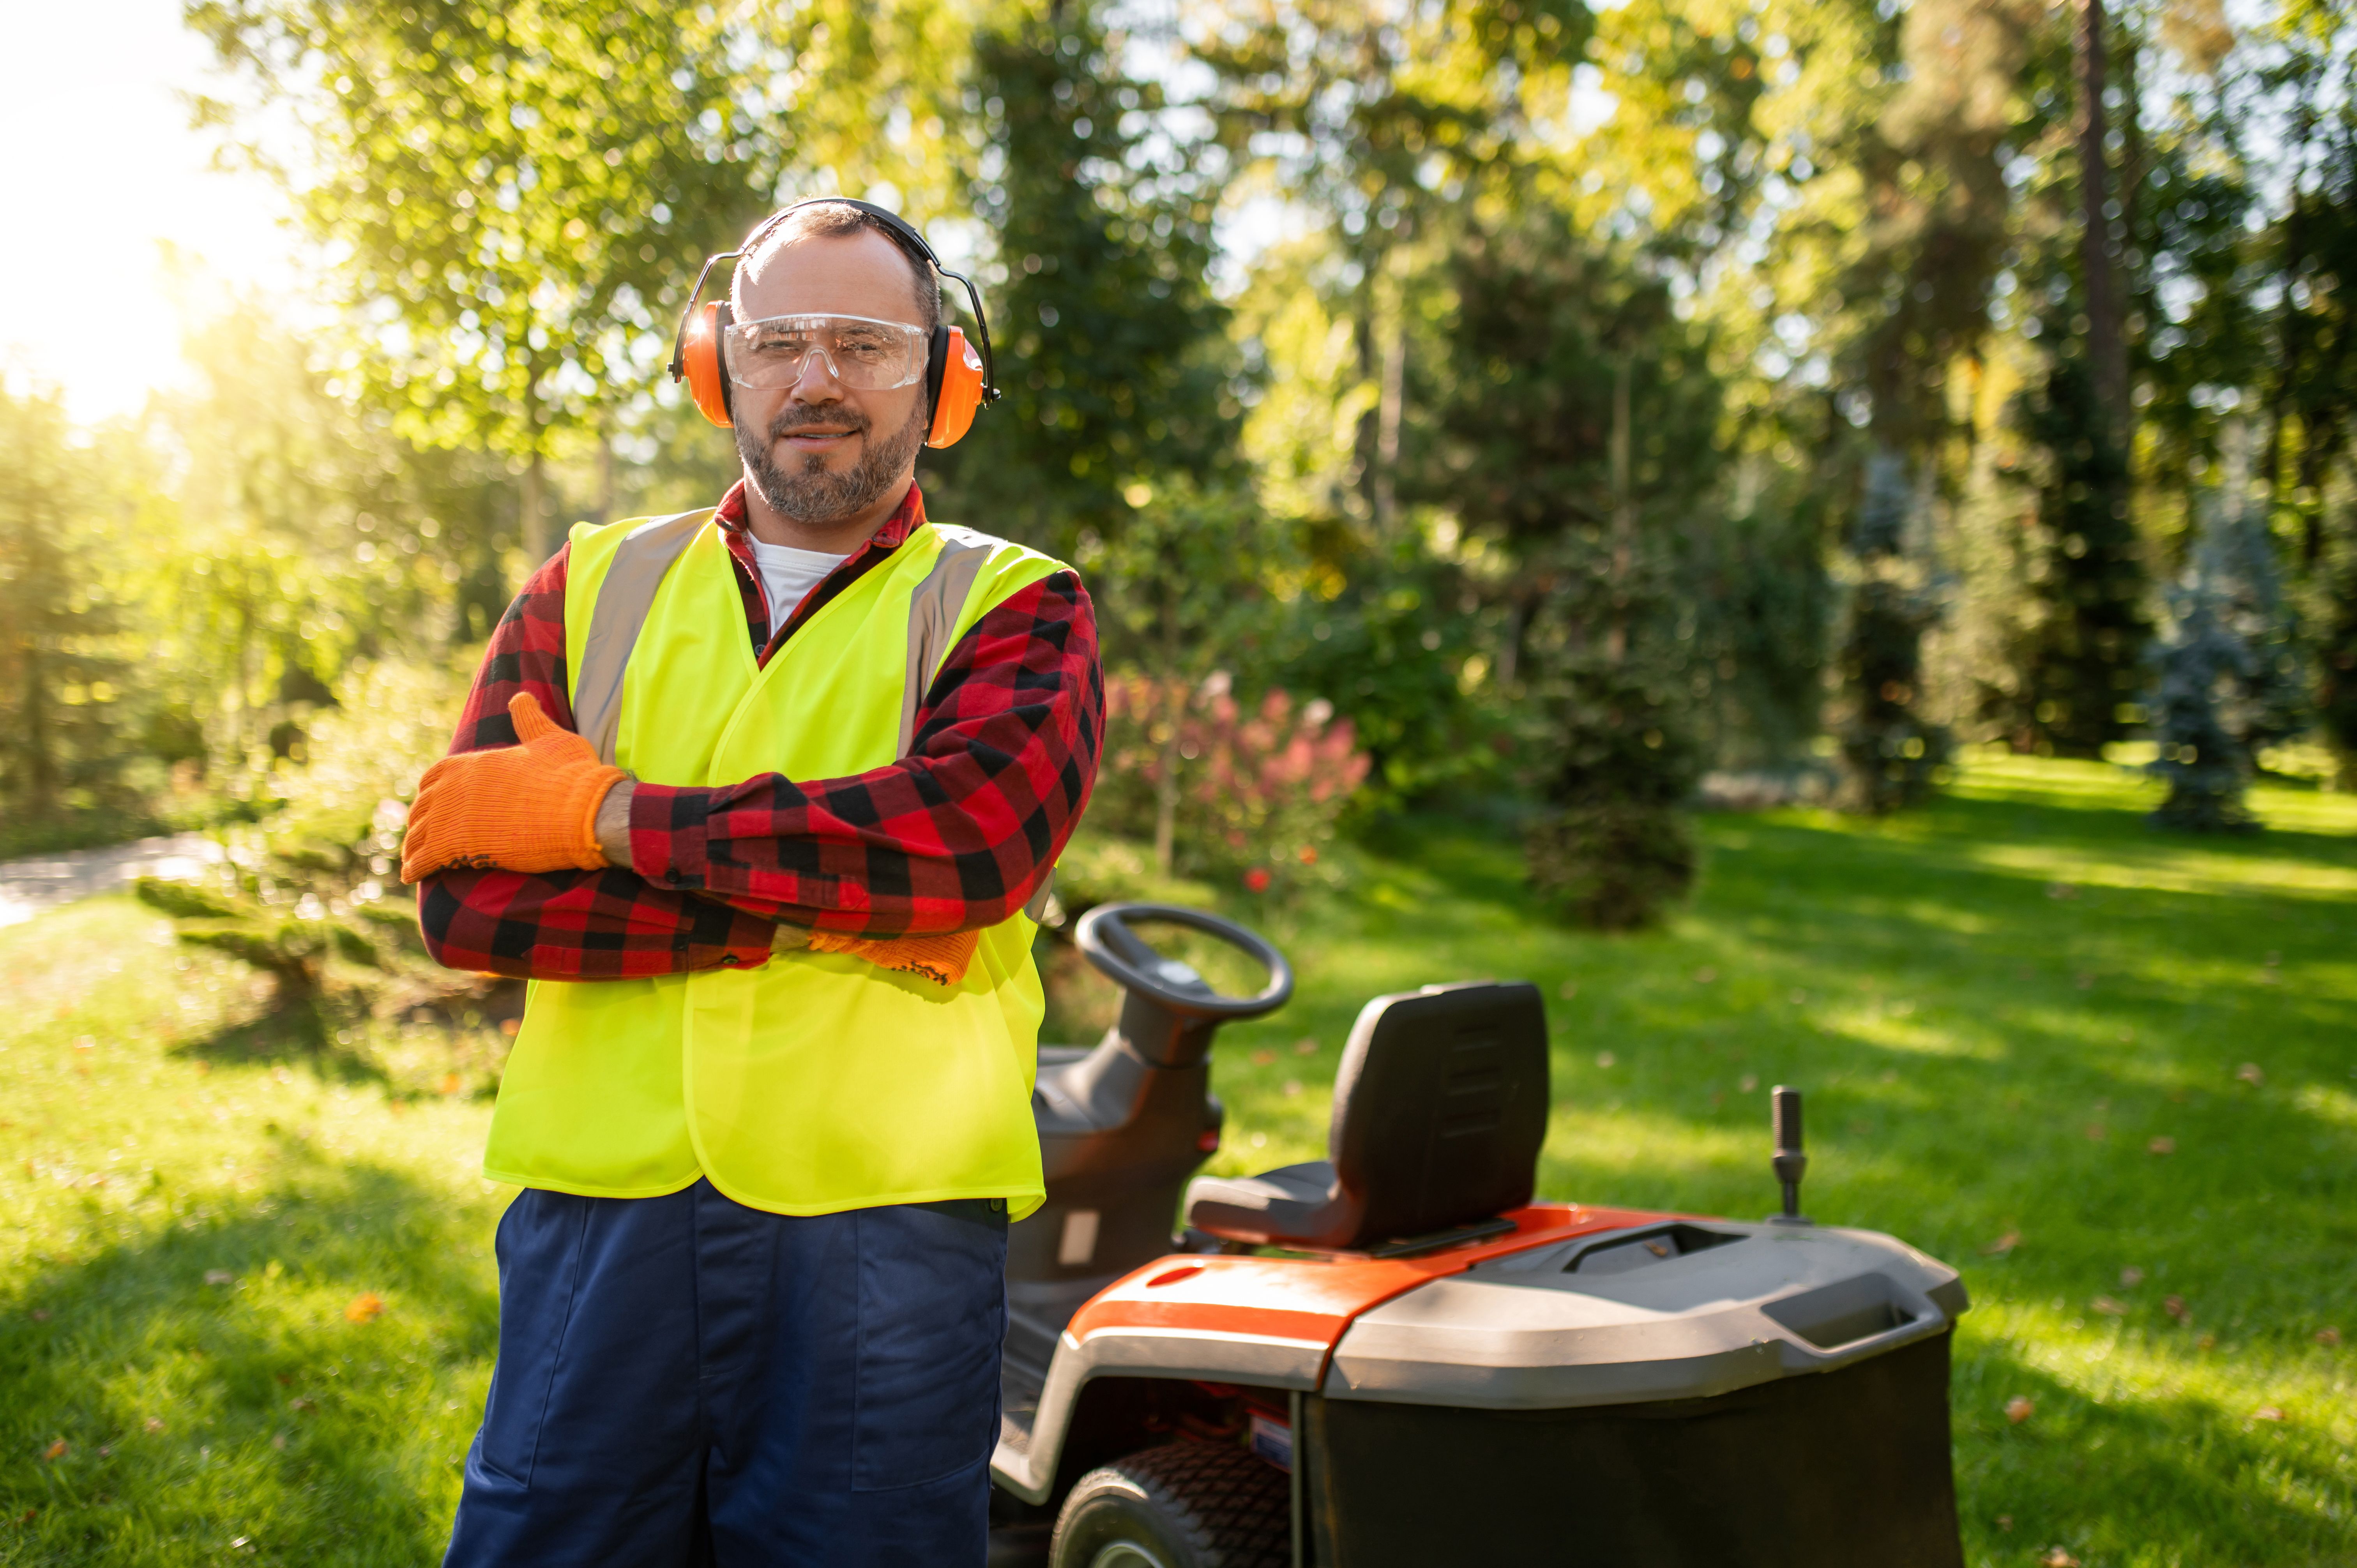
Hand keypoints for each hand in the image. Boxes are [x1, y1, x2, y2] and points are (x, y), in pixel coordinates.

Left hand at [400, 693, 630, 882]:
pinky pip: (422, 859)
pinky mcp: (456, 847)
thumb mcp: (552, 738)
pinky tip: (409, 876)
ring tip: (411, 858)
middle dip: (419, 819)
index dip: (432, 789)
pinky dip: (413, 867)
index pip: (437, 774)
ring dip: (412, 846)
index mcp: (475, 763)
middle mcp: (456, 788)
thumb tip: (521, 696)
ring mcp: (452, 818)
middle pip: (423, 805)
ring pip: (418, 834)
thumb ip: (531, 719)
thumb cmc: (571, 775)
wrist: (581, 811)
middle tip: (420, 833)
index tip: (431, 800)